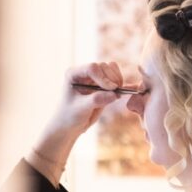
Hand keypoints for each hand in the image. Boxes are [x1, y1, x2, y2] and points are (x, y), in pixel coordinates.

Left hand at [27, 62, 136, 182]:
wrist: (71, 125)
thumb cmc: (70, 116)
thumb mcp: (81, 109)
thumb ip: (96, 100)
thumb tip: (114, 94)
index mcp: (73, 74)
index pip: (92, 68)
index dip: (103, 78)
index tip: (111, 90)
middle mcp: (84, 72)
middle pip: (103, 67)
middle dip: (112, 79)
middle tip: (115, 94)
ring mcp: (94, 77)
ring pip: (111, 69)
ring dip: (117, 80)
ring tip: (116, 94)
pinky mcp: (103, 84)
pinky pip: (115, 76)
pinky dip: (120, 83)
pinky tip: (119, 94)